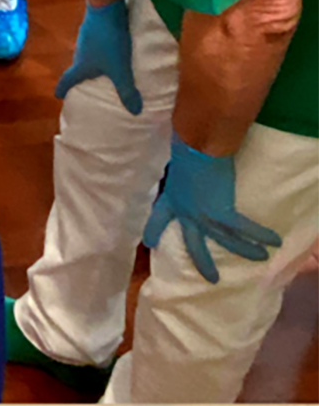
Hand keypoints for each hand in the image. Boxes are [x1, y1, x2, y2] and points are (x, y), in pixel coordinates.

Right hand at [54, 0, 142, 114]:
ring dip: (92, 64)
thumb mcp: (120, 68)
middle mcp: (80, 52)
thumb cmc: (109, 41)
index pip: (67, 80)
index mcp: (81, 65)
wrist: (106, 6)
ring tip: (103, 70)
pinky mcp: (95, 27)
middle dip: (81, 78)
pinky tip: (111, 50)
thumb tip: (135, 112)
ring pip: (87, 56)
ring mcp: (86, 38)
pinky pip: (95, 45)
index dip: (62, 89)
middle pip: (77, 68)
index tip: (58, 96)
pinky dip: (101, 52)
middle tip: (87, 86)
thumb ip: (127, 89)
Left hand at [143, 134, 281, 283]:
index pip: (158, 217)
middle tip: (211, 278)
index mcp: (171, 198)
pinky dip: (260, 235)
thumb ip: (181, 172)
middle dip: (202, 262)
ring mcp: (204, 216)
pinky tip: (274, 241)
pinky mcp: (223, 213)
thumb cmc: (185, 144)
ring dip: (245, 250)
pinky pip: (244, 228)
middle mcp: (186, 212)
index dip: (153, 230)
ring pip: (227, 240)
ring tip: (260, 258)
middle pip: (193, 244)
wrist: (197, 145)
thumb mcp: (176, 163)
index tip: (148, 242)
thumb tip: (186, 164)